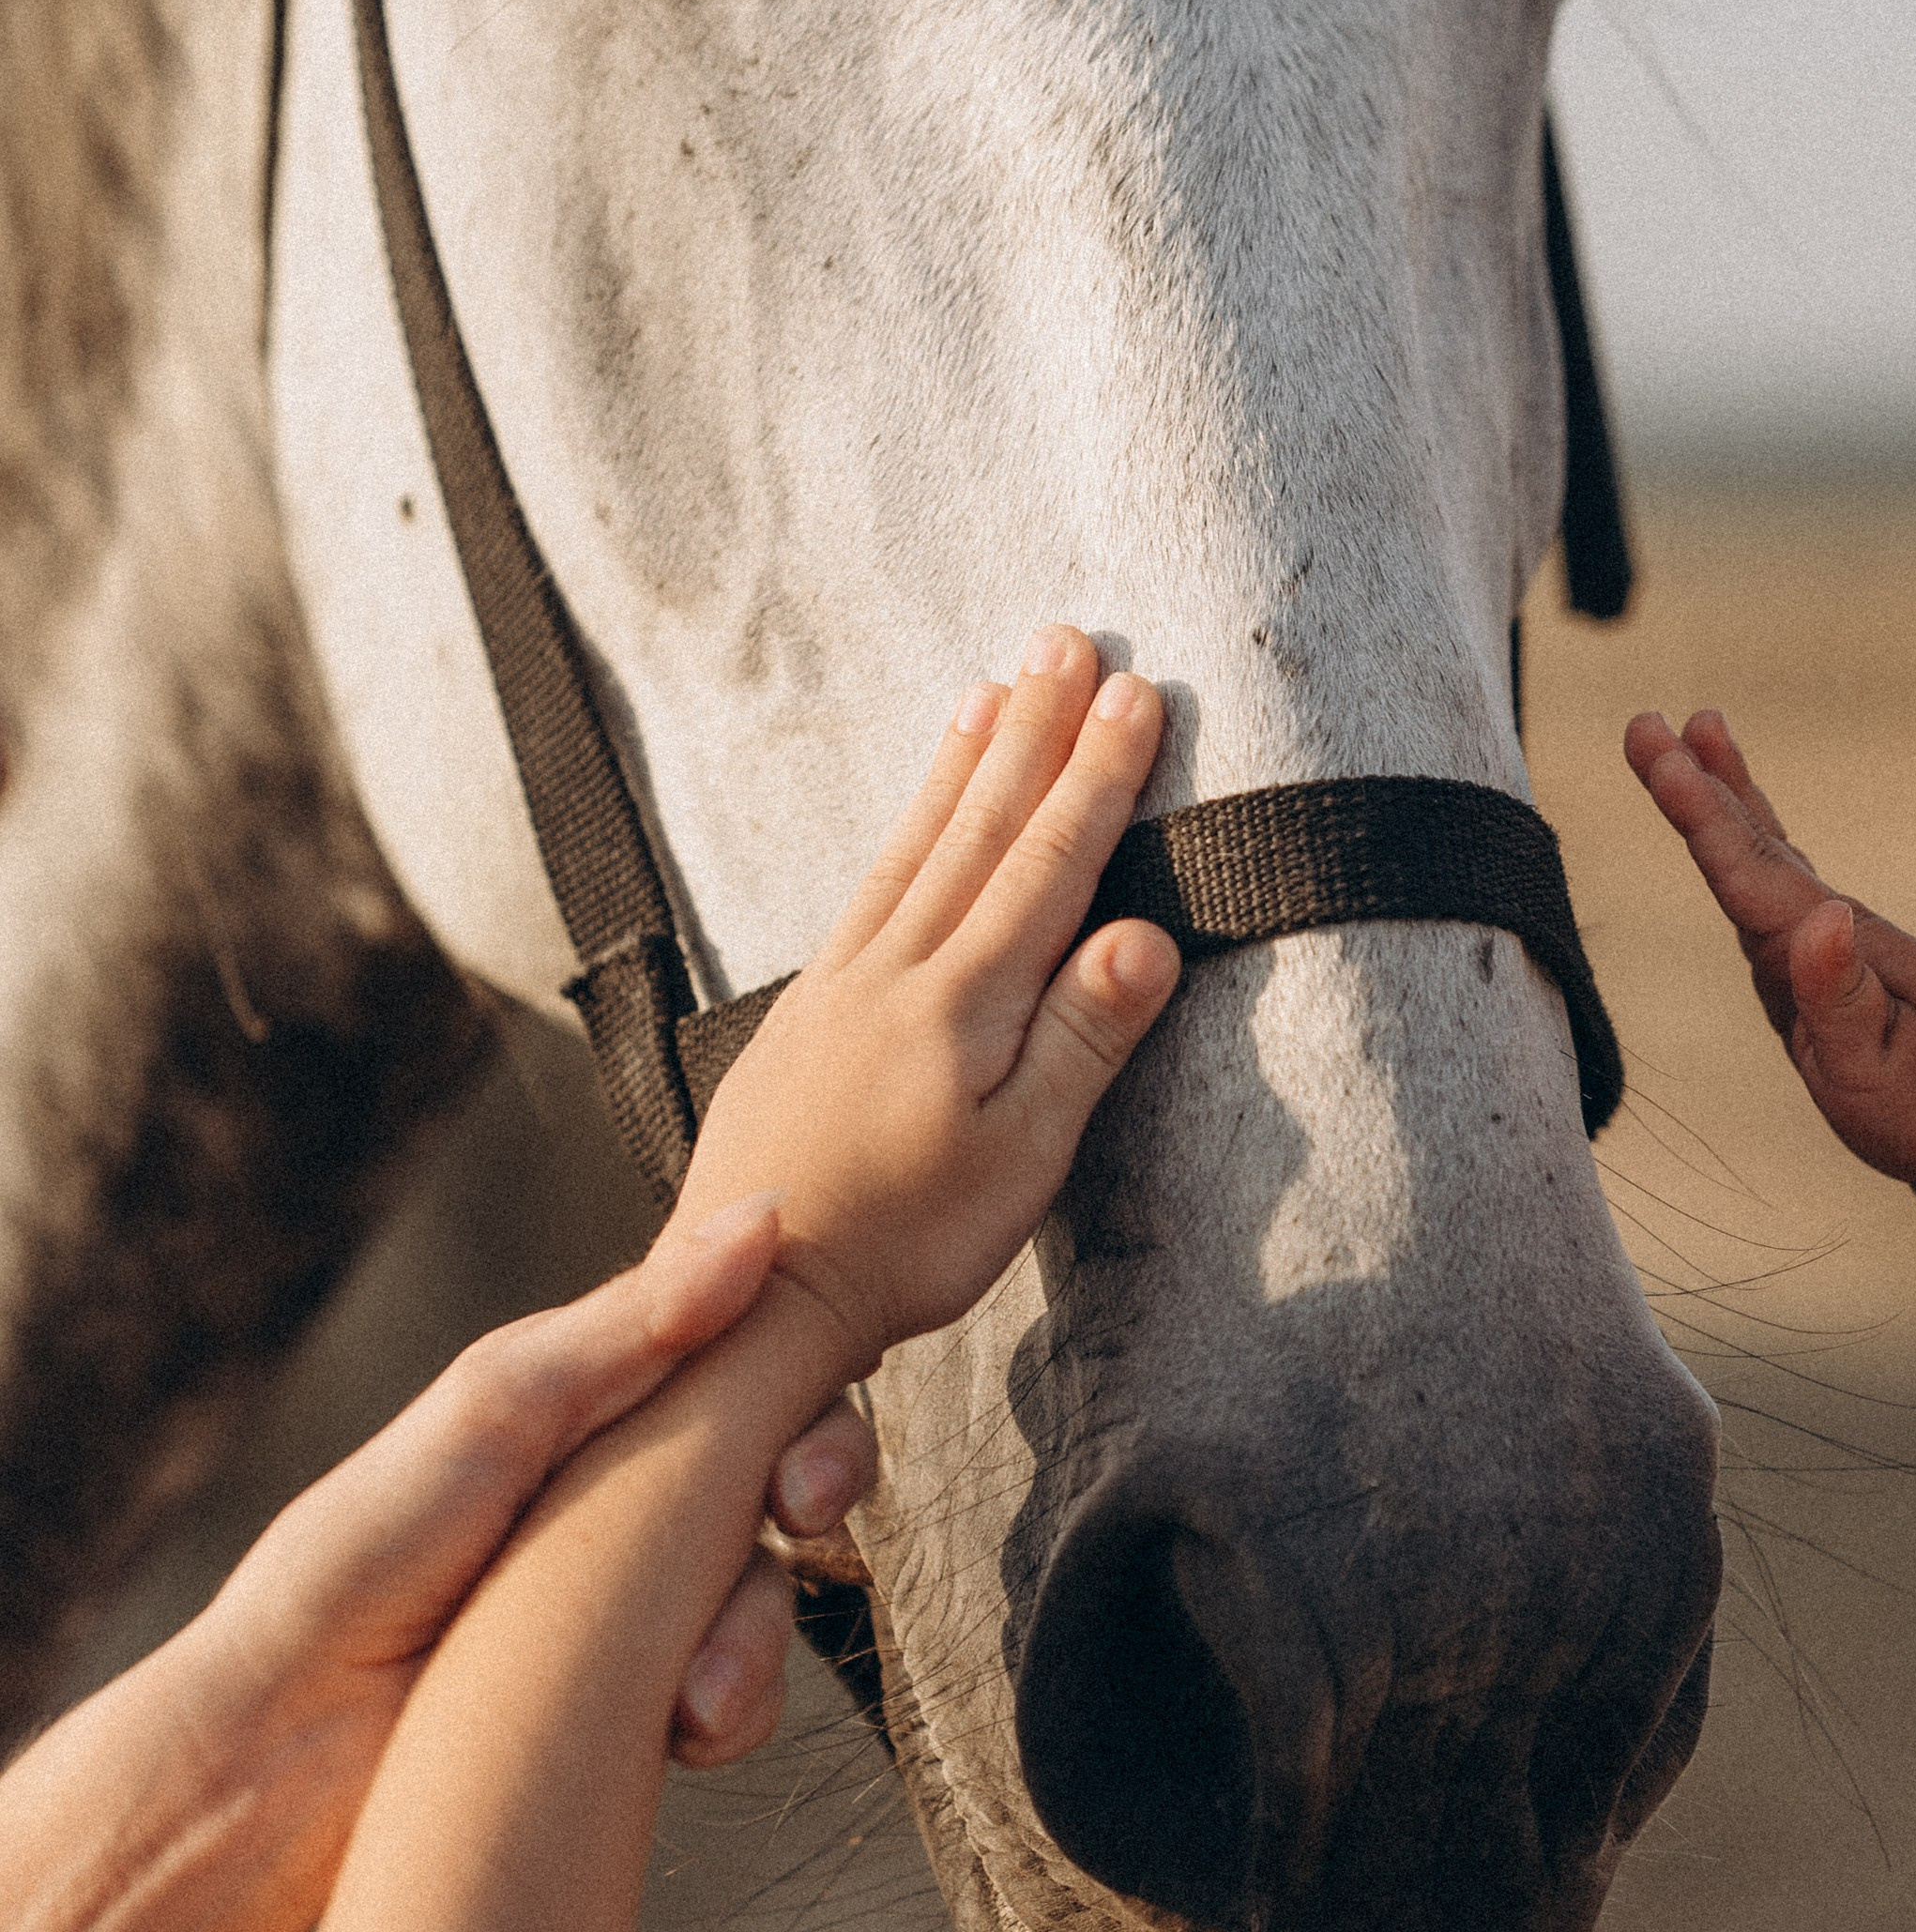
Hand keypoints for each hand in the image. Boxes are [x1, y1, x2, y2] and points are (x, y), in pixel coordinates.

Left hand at [214, 1213, 875, 1774]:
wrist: (283, 1745)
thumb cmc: (362, 1551)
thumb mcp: (497, 1406)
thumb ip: (636, 1321)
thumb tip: (769, 1216)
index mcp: (601, 1405)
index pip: (747, 1359)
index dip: (807, 1376)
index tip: (809, 1407)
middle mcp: (632, 1496)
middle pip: (785, 1462)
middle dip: (823, 1477)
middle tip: (803, 1507)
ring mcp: (639, 1605)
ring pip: (772, 1588)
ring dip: (759, 1629)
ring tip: (697, 1684)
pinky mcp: (636, 1706)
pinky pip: (735, 1698)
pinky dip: (730, 1711)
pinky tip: (682, 1731)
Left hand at [674, 626, 1180, 1367]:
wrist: (751, 1291)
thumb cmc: (904, 1244)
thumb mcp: (1021, 1161)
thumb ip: (1082, 1042)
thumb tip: (1148, 935)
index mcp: (965, 1001)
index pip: (1048, 863)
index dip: (1098, 776)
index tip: (1138, 693)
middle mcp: (900, 968)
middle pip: (983, 827)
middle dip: (1036, 731)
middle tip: (1070, 640)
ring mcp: (844, 981)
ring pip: (918, 842)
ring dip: (964, 759)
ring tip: (997, 684)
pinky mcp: (806, 1009)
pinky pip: (870, 882)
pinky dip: (903, 824)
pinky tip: (917, 805)